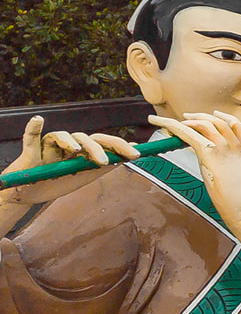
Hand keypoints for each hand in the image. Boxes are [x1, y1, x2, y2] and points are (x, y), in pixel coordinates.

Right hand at [1, 116, 139, 204]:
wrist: (33, 192)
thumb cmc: (60, 180)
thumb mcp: (87, 174)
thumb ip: (108, 164)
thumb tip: (133, 153)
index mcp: (85, 149)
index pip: (105, 143)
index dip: (120, 146)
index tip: (137, 154)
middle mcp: (70, 143)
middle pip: (88, 138)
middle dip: (100, 148)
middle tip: (107, 161)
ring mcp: (52, 145)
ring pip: (64, 137)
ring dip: (72, 142)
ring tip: (77, 151)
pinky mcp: (32, 149)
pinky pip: (31, 136)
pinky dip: (33, 127)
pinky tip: (38, 120)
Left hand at [148, 111, 240, 225]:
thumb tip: (237, 161)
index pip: (235, 125)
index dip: (223, 117)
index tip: (213, 116)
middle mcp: (234, 146)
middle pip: (217, 121)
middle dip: (201, 116)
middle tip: (187, 117)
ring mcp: (222, 149)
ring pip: (203, 124)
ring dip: (187, 120)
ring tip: (171, 122)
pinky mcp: (208, 155)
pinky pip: (189, 134)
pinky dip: (175, 127)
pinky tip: (164, 125)